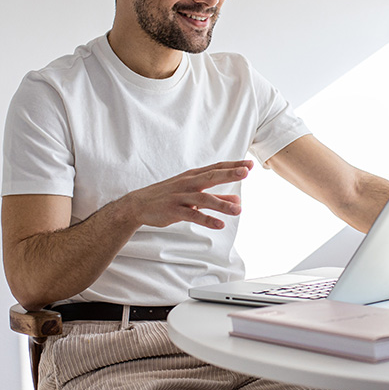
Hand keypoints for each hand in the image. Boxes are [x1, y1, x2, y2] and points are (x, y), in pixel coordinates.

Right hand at [124, 160, 253, 229]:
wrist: (138, 204)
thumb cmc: (169, 196)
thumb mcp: (194, 195)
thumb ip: (217, 197)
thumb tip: (238, 201)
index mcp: (194, 176)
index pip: (217, 168)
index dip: (233, 165)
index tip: (250, 164)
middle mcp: (188, 183)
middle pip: (212, 176)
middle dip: (229, 174)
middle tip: (246, 171)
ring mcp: (181, 197)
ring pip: (204, 198)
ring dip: (222, 204)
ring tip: (238, 210)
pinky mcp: (174, 211)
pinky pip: (193, 216)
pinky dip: (207, 220)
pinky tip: (220, 225)